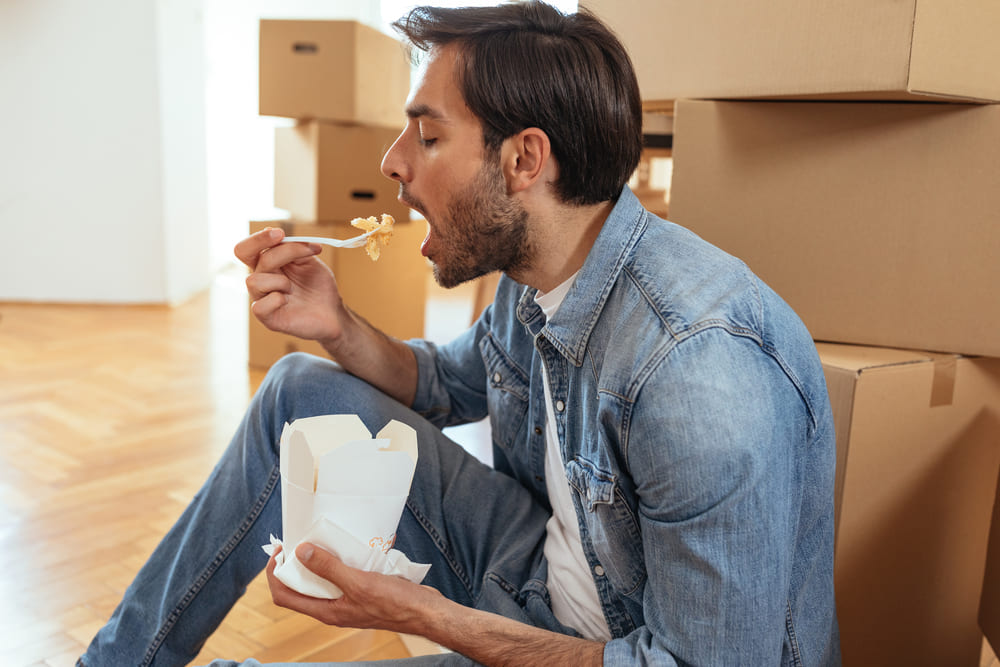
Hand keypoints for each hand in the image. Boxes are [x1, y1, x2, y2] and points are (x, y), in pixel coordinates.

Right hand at [234, 227, 344, 341]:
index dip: (258, 237)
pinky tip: (287, 300)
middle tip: (281, 237)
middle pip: (243, 253)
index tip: (280, 233)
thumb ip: (292, 247)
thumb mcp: (308, 260)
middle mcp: (260, 278)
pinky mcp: (268, 318)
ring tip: (293, 287)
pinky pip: (259, 307)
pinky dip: (276, 300)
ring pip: (254, 280)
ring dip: (279, 279)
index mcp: (267, 264)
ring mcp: (262, 298)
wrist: (332, 310)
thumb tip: (274, 233)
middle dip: (261, 242)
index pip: (248, 247)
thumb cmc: (318, 285)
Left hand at [266, 542, 443, 634]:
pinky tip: (353, 545)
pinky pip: (344, 574)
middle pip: (301, 587)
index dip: (275, 574)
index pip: (285, 596)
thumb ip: (329, 568)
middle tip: (300, 538)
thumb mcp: (359, 582)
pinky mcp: (363, 591)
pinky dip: (343, 559)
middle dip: (296, 563)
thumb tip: (300, 553)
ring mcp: (348, 600)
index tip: (280, 550)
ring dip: (321, 559)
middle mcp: (334, 607)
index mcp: (327, 611)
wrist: (425, 612)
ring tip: (325, 537)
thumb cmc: (394, 603)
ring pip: (324, 579)